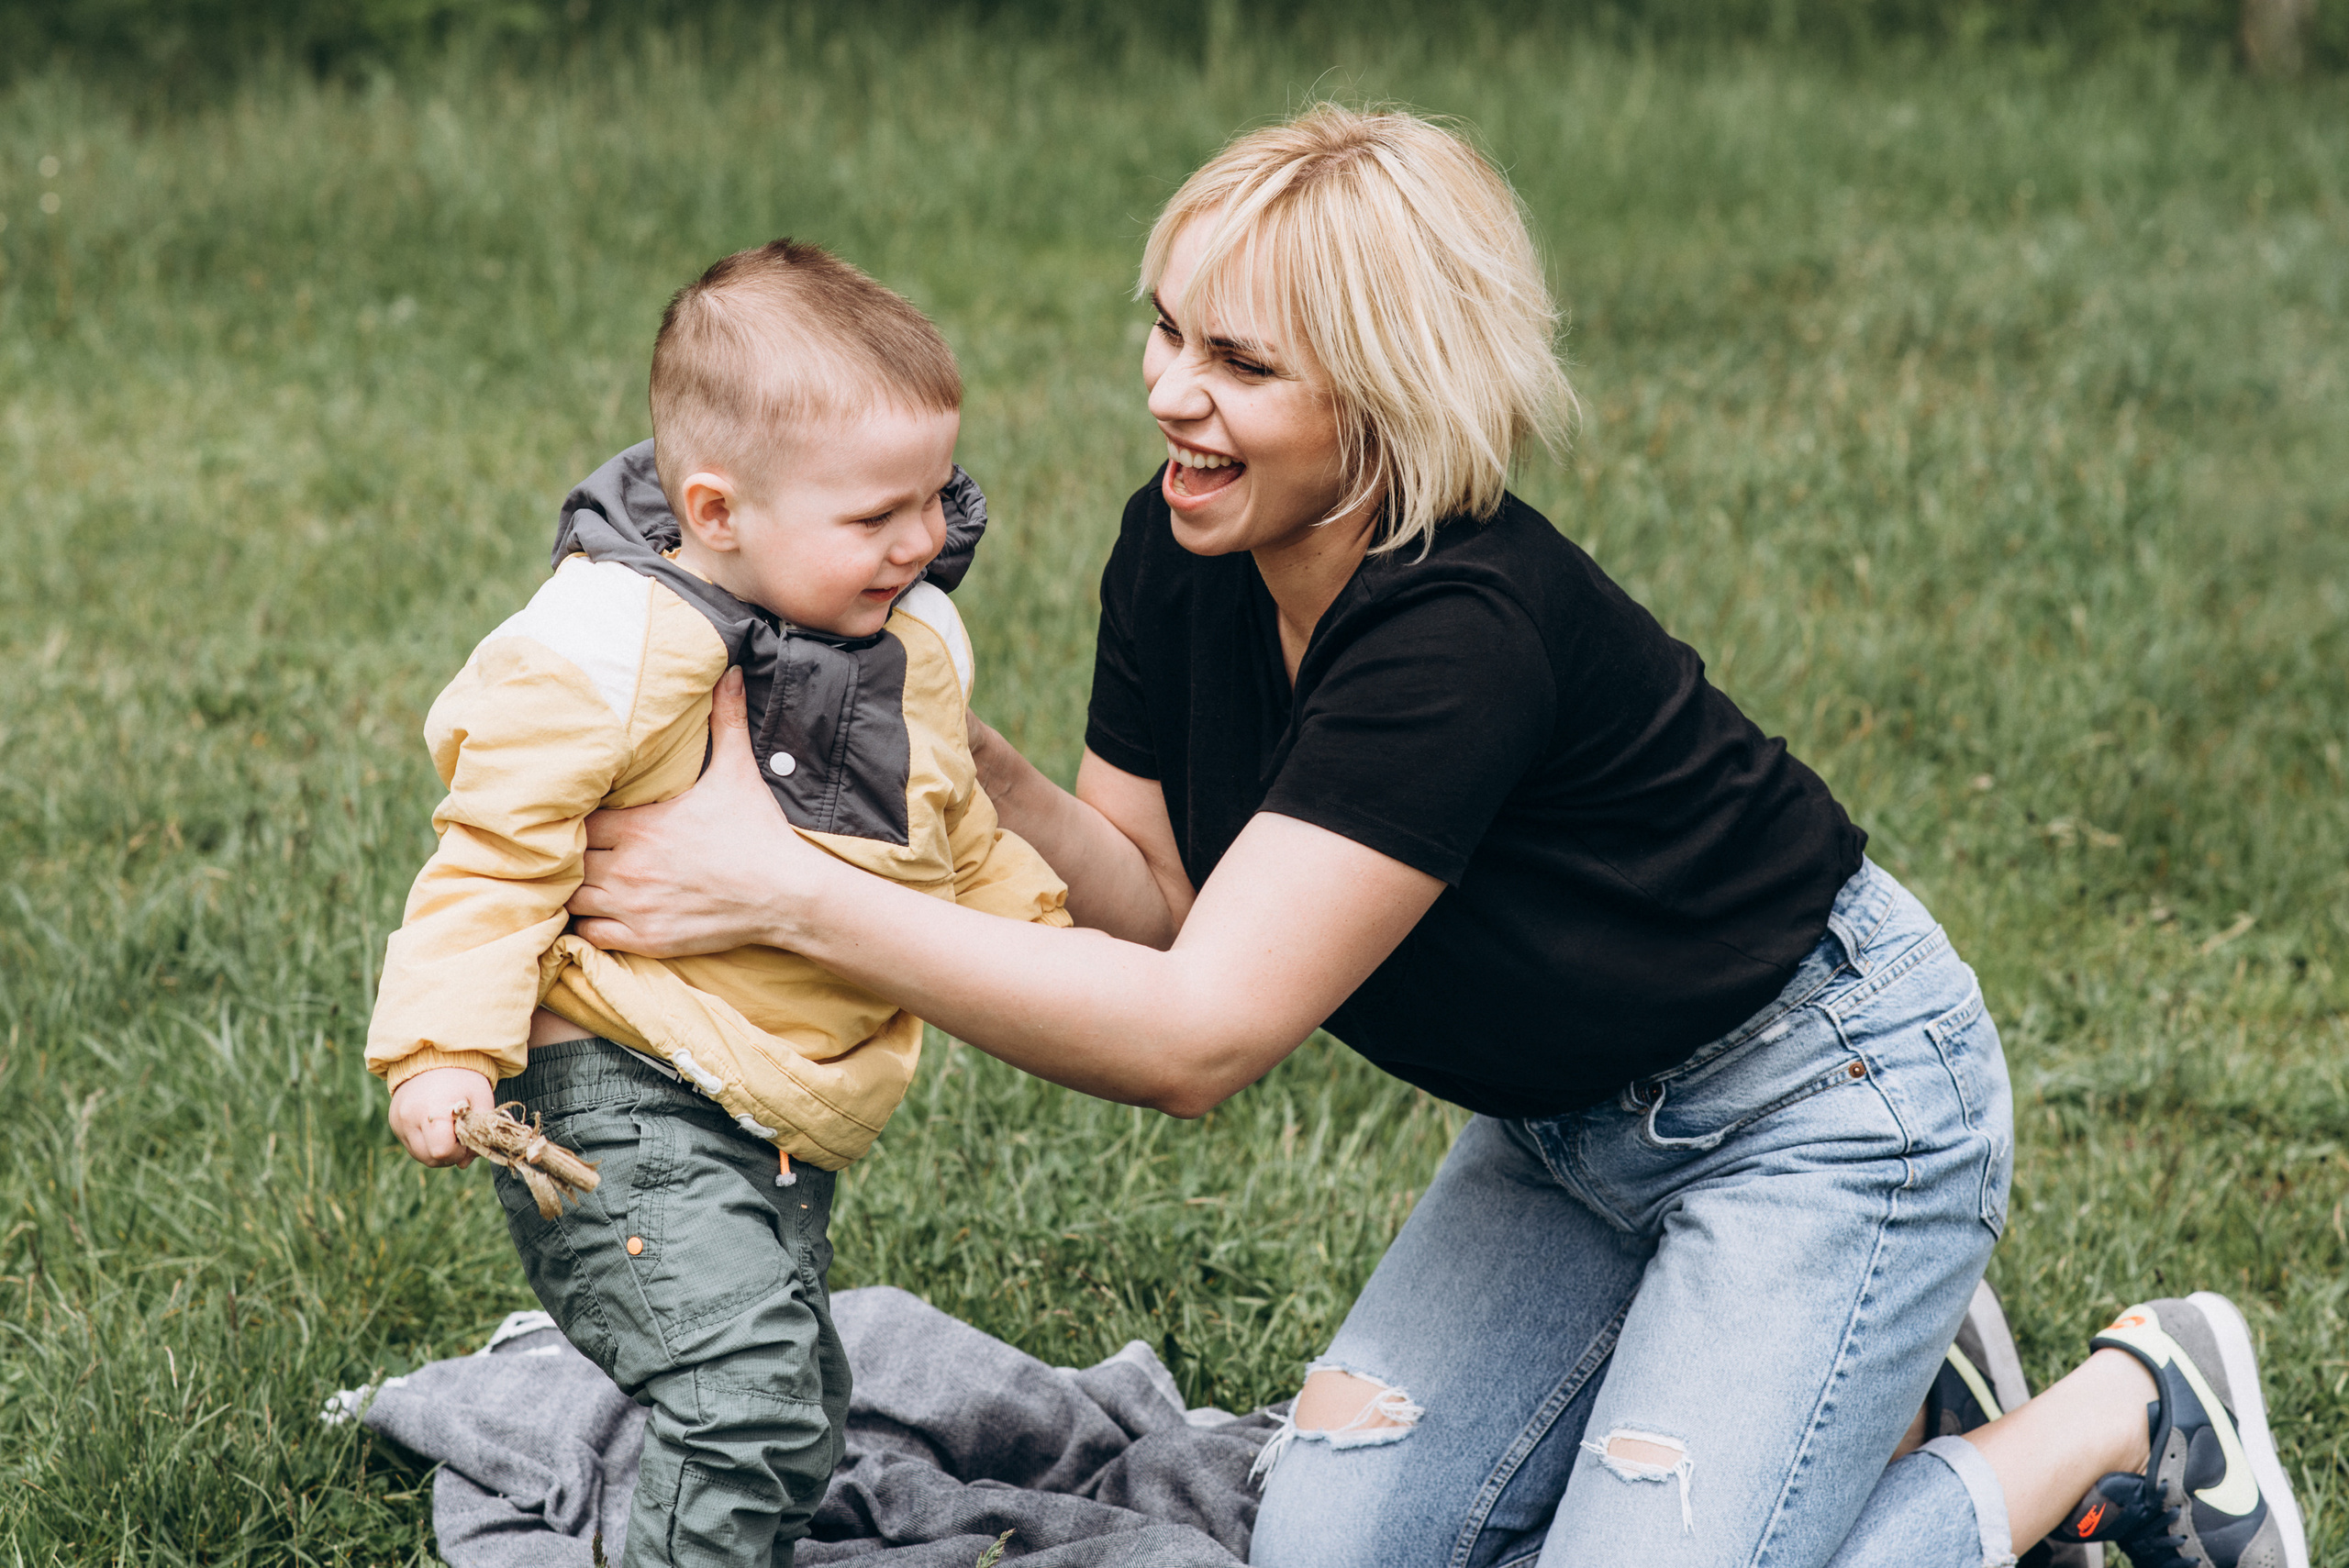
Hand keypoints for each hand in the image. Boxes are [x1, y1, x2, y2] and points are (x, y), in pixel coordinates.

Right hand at [388, 1066, 496, 1166]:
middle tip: (461, 1134)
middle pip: (430, 1159)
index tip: (466, 1136)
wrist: (431, 1056)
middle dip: (450, 1154)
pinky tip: (437, 1127)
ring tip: (450, 1130)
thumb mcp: (480, 1098)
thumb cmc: (462, 1077)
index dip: (458, 1151)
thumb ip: (479, 1132)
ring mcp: (398, 1122)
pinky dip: (427, 1144)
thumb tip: (464, 1163)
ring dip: (438, 1151)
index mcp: (433, 1110)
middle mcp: (409, 1118)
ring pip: (420, 1156)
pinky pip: (412, 1146)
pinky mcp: (395, 1123)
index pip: (442, 1152)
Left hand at [569, 666, 832, 957]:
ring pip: (571, 899)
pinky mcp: (645, 938)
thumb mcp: (738, 771)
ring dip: (574, 889)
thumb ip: (726, 719)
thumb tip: (732, 670)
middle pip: (567, 860)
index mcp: (641, 824)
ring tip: (581, 880)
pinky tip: (599, 912)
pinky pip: (590, 935)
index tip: (583, 817)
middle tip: (576, 849)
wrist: (786, 894)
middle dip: (569, 854)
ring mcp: (634, 906)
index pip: (578, 819)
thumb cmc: (758, 833)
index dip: (575, 819)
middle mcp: (629, 866)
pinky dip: (587, 925)